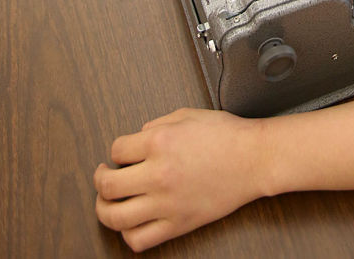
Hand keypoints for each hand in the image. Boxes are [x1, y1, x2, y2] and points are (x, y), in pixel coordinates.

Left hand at [94, 108, 265, 249]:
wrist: (253, 160)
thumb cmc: (226, 135)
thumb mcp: (186, 115)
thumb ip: (156, 124)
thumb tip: (137, 137)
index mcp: (160, 141)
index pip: (116, 150)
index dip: (116, 151)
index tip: (121, 154)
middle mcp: (159, 173)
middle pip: (108, 186)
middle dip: (100, 180)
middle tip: (103, 176)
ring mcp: (167, 202)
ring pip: (116, 218)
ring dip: (104, 210)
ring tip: (108, 202)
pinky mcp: (178, 223)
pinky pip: (140, 239)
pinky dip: (127, 234)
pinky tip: (131, 222)